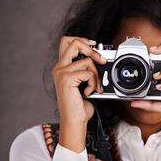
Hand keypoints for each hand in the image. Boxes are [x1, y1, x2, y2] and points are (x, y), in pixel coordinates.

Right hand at [51, 36, 105, 151]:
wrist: (75, 120)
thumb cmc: (80, 105)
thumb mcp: (84, 84)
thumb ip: (86, 70)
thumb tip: (99, 59)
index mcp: (62, 67)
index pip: (67, 42)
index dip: (82, 40)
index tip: (94, 45)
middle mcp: (59, 68)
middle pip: (73, 42)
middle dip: (91, 49)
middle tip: (101, 60)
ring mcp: (61, 73)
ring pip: (87, 60)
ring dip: (96, 74)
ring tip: (95, 87)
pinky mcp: (66, 79)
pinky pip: (88, 72)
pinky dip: (94, 83)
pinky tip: (90, 92)